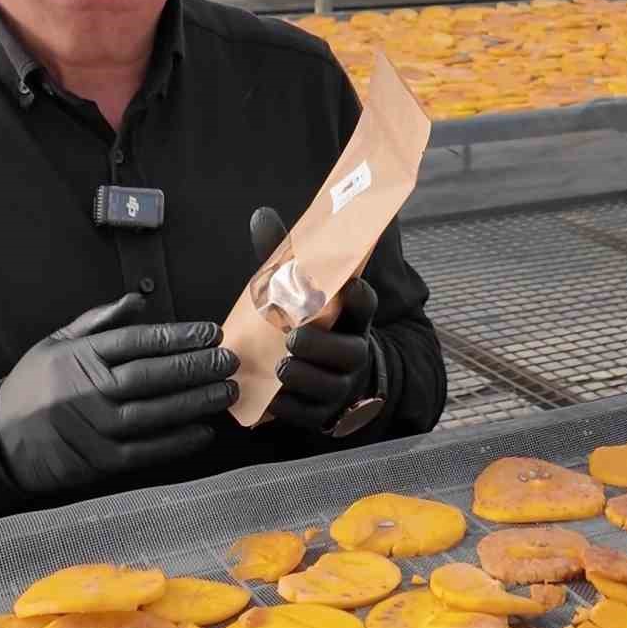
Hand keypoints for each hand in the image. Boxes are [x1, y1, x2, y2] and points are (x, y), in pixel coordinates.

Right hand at [0, 293, 238, 497]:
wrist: (0, 437)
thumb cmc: (36, 384)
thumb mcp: (58, 341)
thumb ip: (100, 320)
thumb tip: (138, 299)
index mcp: (79, 356)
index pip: (137, 342)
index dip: (179, 336)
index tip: (212, 331)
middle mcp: (87, 390)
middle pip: (151, 375)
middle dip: (196, 366)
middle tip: (229, 360)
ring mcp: (94, 427)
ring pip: (154, 413)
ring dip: (196, 402)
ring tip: (226, 390)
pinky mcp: (99, 460)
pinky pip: (146, 450)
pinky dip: (177, 441)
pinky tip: (203, 430)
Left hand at [251, 206, 380, 434]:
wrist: (323, 376)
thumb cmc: (306, 322)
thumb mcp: (297, 290)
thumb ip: (282, 256)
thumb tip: (260, 214)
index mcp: (352, 318)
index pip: (366, 305)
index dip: (360, 297)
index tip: (350, 286)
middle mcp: (353, 351)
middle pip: (348, 350)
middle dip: (322, 345)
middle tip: (294, 337)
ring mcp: (340, 385)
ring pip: (328, 384)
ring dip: (304, 376)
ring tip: (281, 367)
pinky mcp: (322, 413)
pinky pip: (308, 413)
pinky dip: (289, 407)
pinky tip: (271, 398)